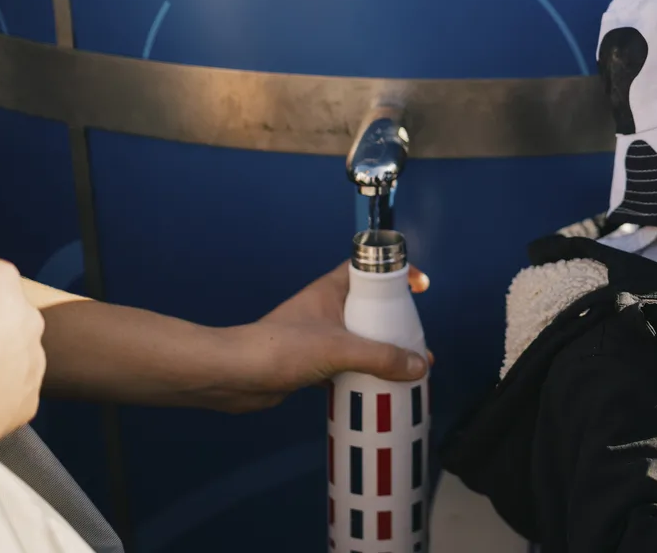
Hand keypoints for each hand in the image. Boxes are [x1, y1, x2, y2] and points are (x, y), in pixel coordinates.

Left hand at [217, 261, 430, 412]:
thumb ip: (381, 357)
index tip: (421, 287)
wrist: (235, 377)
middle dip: (396, 323)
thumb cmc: (283, 348)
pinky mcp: (311, 362)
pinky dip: (363, 374)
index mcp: (331, 290)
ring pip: (359, 339)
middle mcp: (326, 309)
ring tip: (407, 368)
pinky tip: (378, 388)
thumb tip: (420, 366)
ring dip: (381, 352)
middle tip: (419, 339)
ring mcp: (318, 336)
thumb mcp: (340, 349)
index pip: (369, 268)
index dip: (396, 272)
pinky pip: (347, 364)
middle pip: (370, 308)